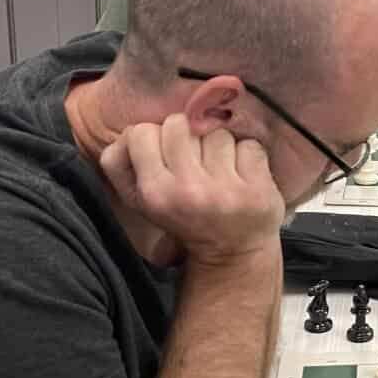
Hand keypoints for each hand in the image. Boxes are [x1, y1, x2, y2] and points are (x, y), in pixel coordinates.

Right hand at [100, 113, 285, 265]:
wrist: (232, 252)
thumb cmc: (183, 217)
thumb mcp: (140, 200)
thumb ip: (120, 164)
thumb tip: (129, 131)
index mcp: (155, 193)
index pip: (142, 131)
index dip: (155, 137)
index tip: (167, 154)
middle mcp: (189, 190)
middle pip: (179, 124)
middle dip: (188, 137)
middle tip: (196, 161)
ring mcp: (226, 190)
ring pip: (217, 133)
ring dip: (220, 147)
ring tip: (221, 171)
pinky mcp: (258, 189)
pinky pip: (250, 145)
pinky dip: (248, 155)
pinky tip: (243, 175)